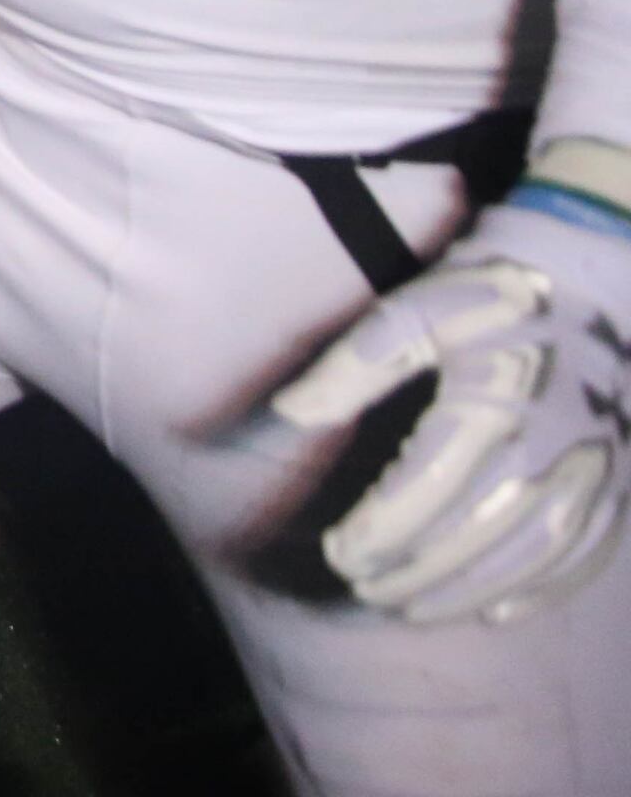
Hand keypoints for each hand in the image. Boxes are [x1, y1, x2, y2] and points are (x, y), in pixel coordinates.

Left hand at [274, 201, 630, 623]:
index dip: (378, 533)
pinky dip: (541, 590)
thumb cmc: (487, 292)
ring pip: (526, 557)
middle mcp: (547, 449)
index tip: (336, 552)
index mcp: (492, 407)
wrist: (591, 276)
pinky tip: (498, 611)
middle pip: (472, 536)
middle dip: (412, 572)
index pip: (424, 493)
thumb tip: (288, 411)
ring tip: (411, 607)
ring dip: (467, 592)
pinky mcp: (613, 480)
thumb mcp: (414, 311)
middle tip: (361, 588)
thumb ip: (352, 366)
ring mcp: (589, 470)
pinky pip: (583, 553)